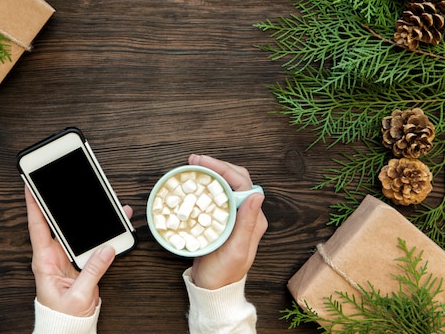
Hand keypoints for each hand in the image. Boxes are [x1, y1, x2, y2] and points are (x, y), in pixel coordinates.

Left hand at [24, 186, 132, 316]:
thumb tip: (105, 250)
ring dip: (88, 216)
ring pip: (76, 230)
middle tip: (67, 182)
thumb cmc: (64, 316)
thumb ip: (92, 271)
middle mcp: (53, 255)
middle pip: (57, 222)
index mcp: (44, 261)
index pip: (37, 226)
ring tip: (100, 200)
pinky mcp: (80, 261)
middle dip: (63, 201)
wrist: (68, 329)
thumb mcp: (78, 296)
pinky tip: (114, 222)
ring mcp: (66, 256)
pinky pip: (90, 242)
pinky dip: (102, 232)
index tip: (30, 185)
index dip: (33, 204)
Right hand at [187, 154, 267, 289]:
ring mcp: (233, 216)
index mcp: (253, 219)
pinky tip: (194, 182)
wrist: (212, 289)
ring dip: (211, 172)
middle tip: (194, 161)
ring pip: (226, 185)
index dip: (223, 168)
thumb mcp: (236, 250)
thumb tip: (257, 195)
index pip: (242, 183)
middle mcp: (246, 214)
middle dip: (216, 165)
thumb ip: (247, 224)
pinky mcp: (222, 219)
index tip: (203, 162)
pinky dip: (206, 184)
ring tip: (193, 166)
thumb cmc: (224, 273)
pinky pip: (216, 195)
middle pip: (235, 179)